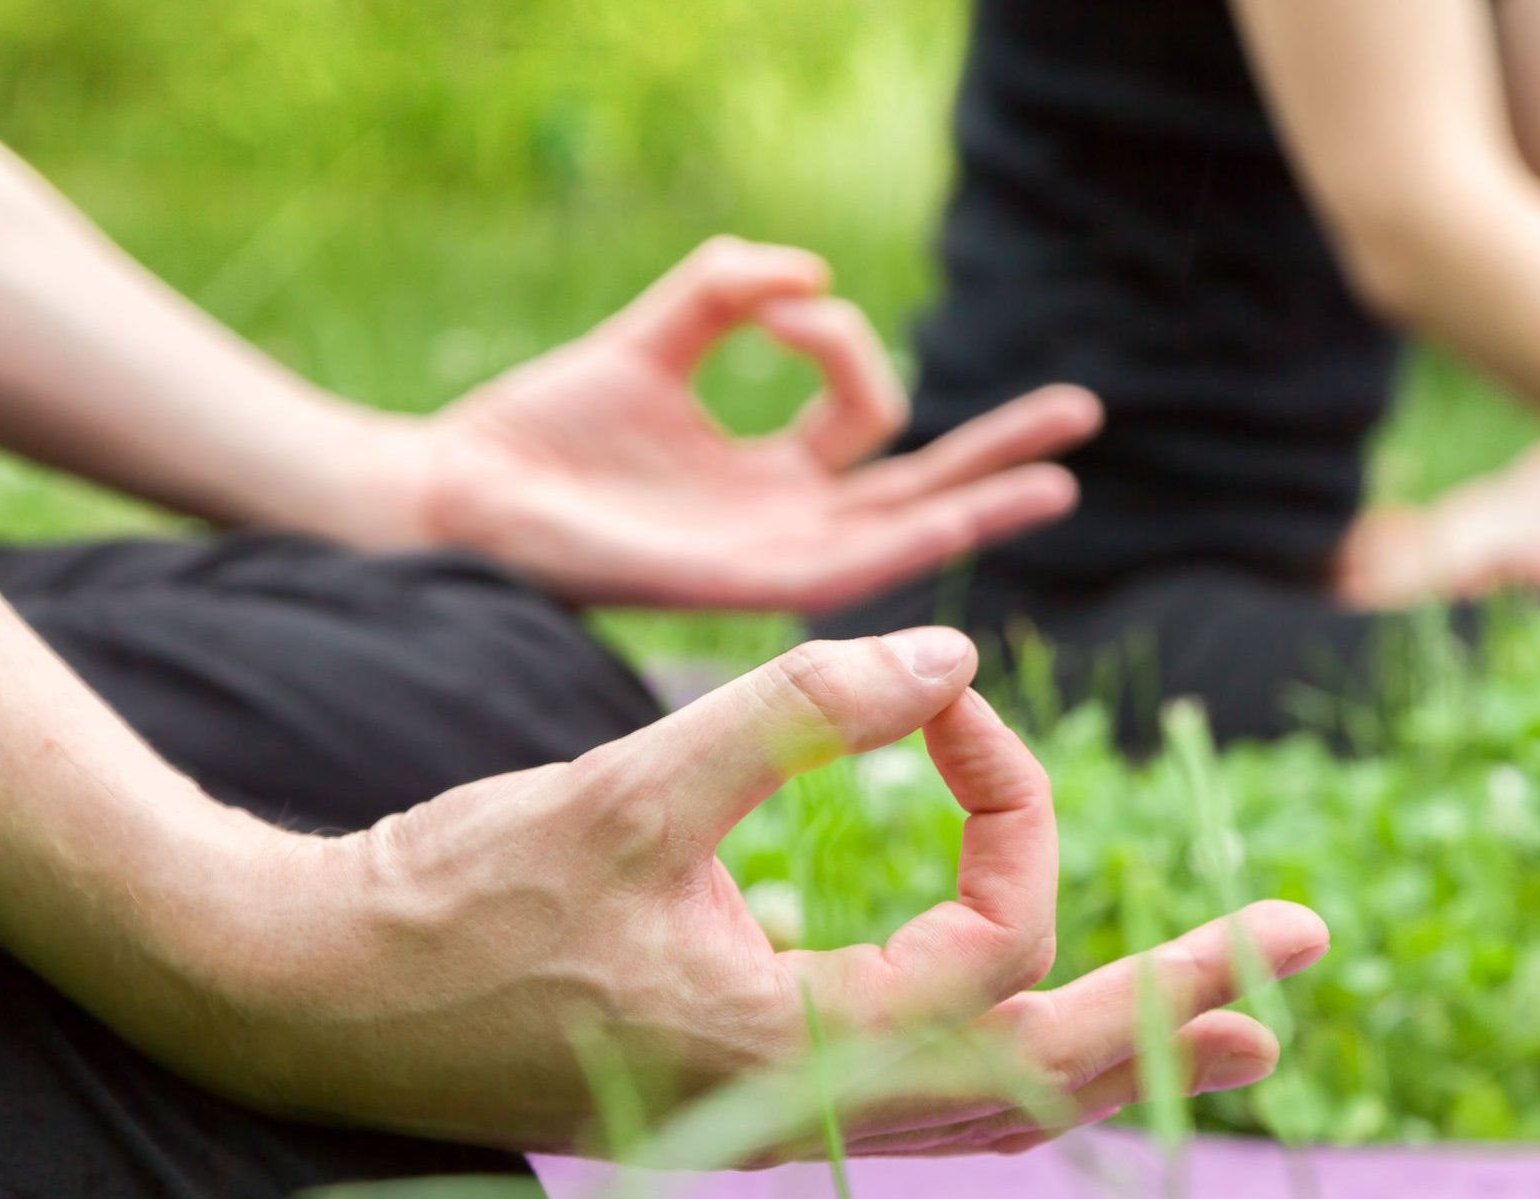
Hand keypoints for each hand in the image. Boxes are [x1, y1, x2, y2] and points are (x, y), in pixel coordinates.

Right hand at [191, 629, 1324, 1157]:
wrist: (311, 999)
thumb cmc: (450, 897)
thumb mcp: (629, 785)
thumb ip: (793, 712)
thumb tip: (954, 649)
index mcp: (799, 1041)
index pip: (995, 930)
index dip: (1009, 793)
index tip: (949, 689)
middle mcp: (813, 1109)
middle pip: (1053, 1069)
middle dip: (1182, 1003)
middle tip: (1307, 951)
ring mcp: (785, 1120)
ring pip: (999, 1106)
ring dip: (1121, 1059)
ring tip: (1241, 1041)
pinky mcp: (748, 1098)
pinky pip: (926, 1106)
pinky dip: (1013, 1076)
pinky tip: (1054, 1058)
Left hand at [388, 237, 1097, 611]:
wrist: (456, 495)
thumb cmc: (543, 433)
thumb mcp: (649, 339)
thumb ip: (724, 291)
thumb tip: (810, 272)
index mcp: (774, 479)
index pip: (865, 416)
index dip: (843, 341)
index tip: (776, 302)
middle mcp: (788, 526)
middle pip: (922, 489)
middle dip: (1001, 453)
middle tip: (1083, 417)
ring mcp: (769, 561)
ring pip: (904, 532)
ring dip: (981, 502)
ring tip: (1059, 478)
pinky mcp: (737, 584)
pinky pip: (840, 565)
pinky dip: (902, 538)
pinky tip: (954, 512)